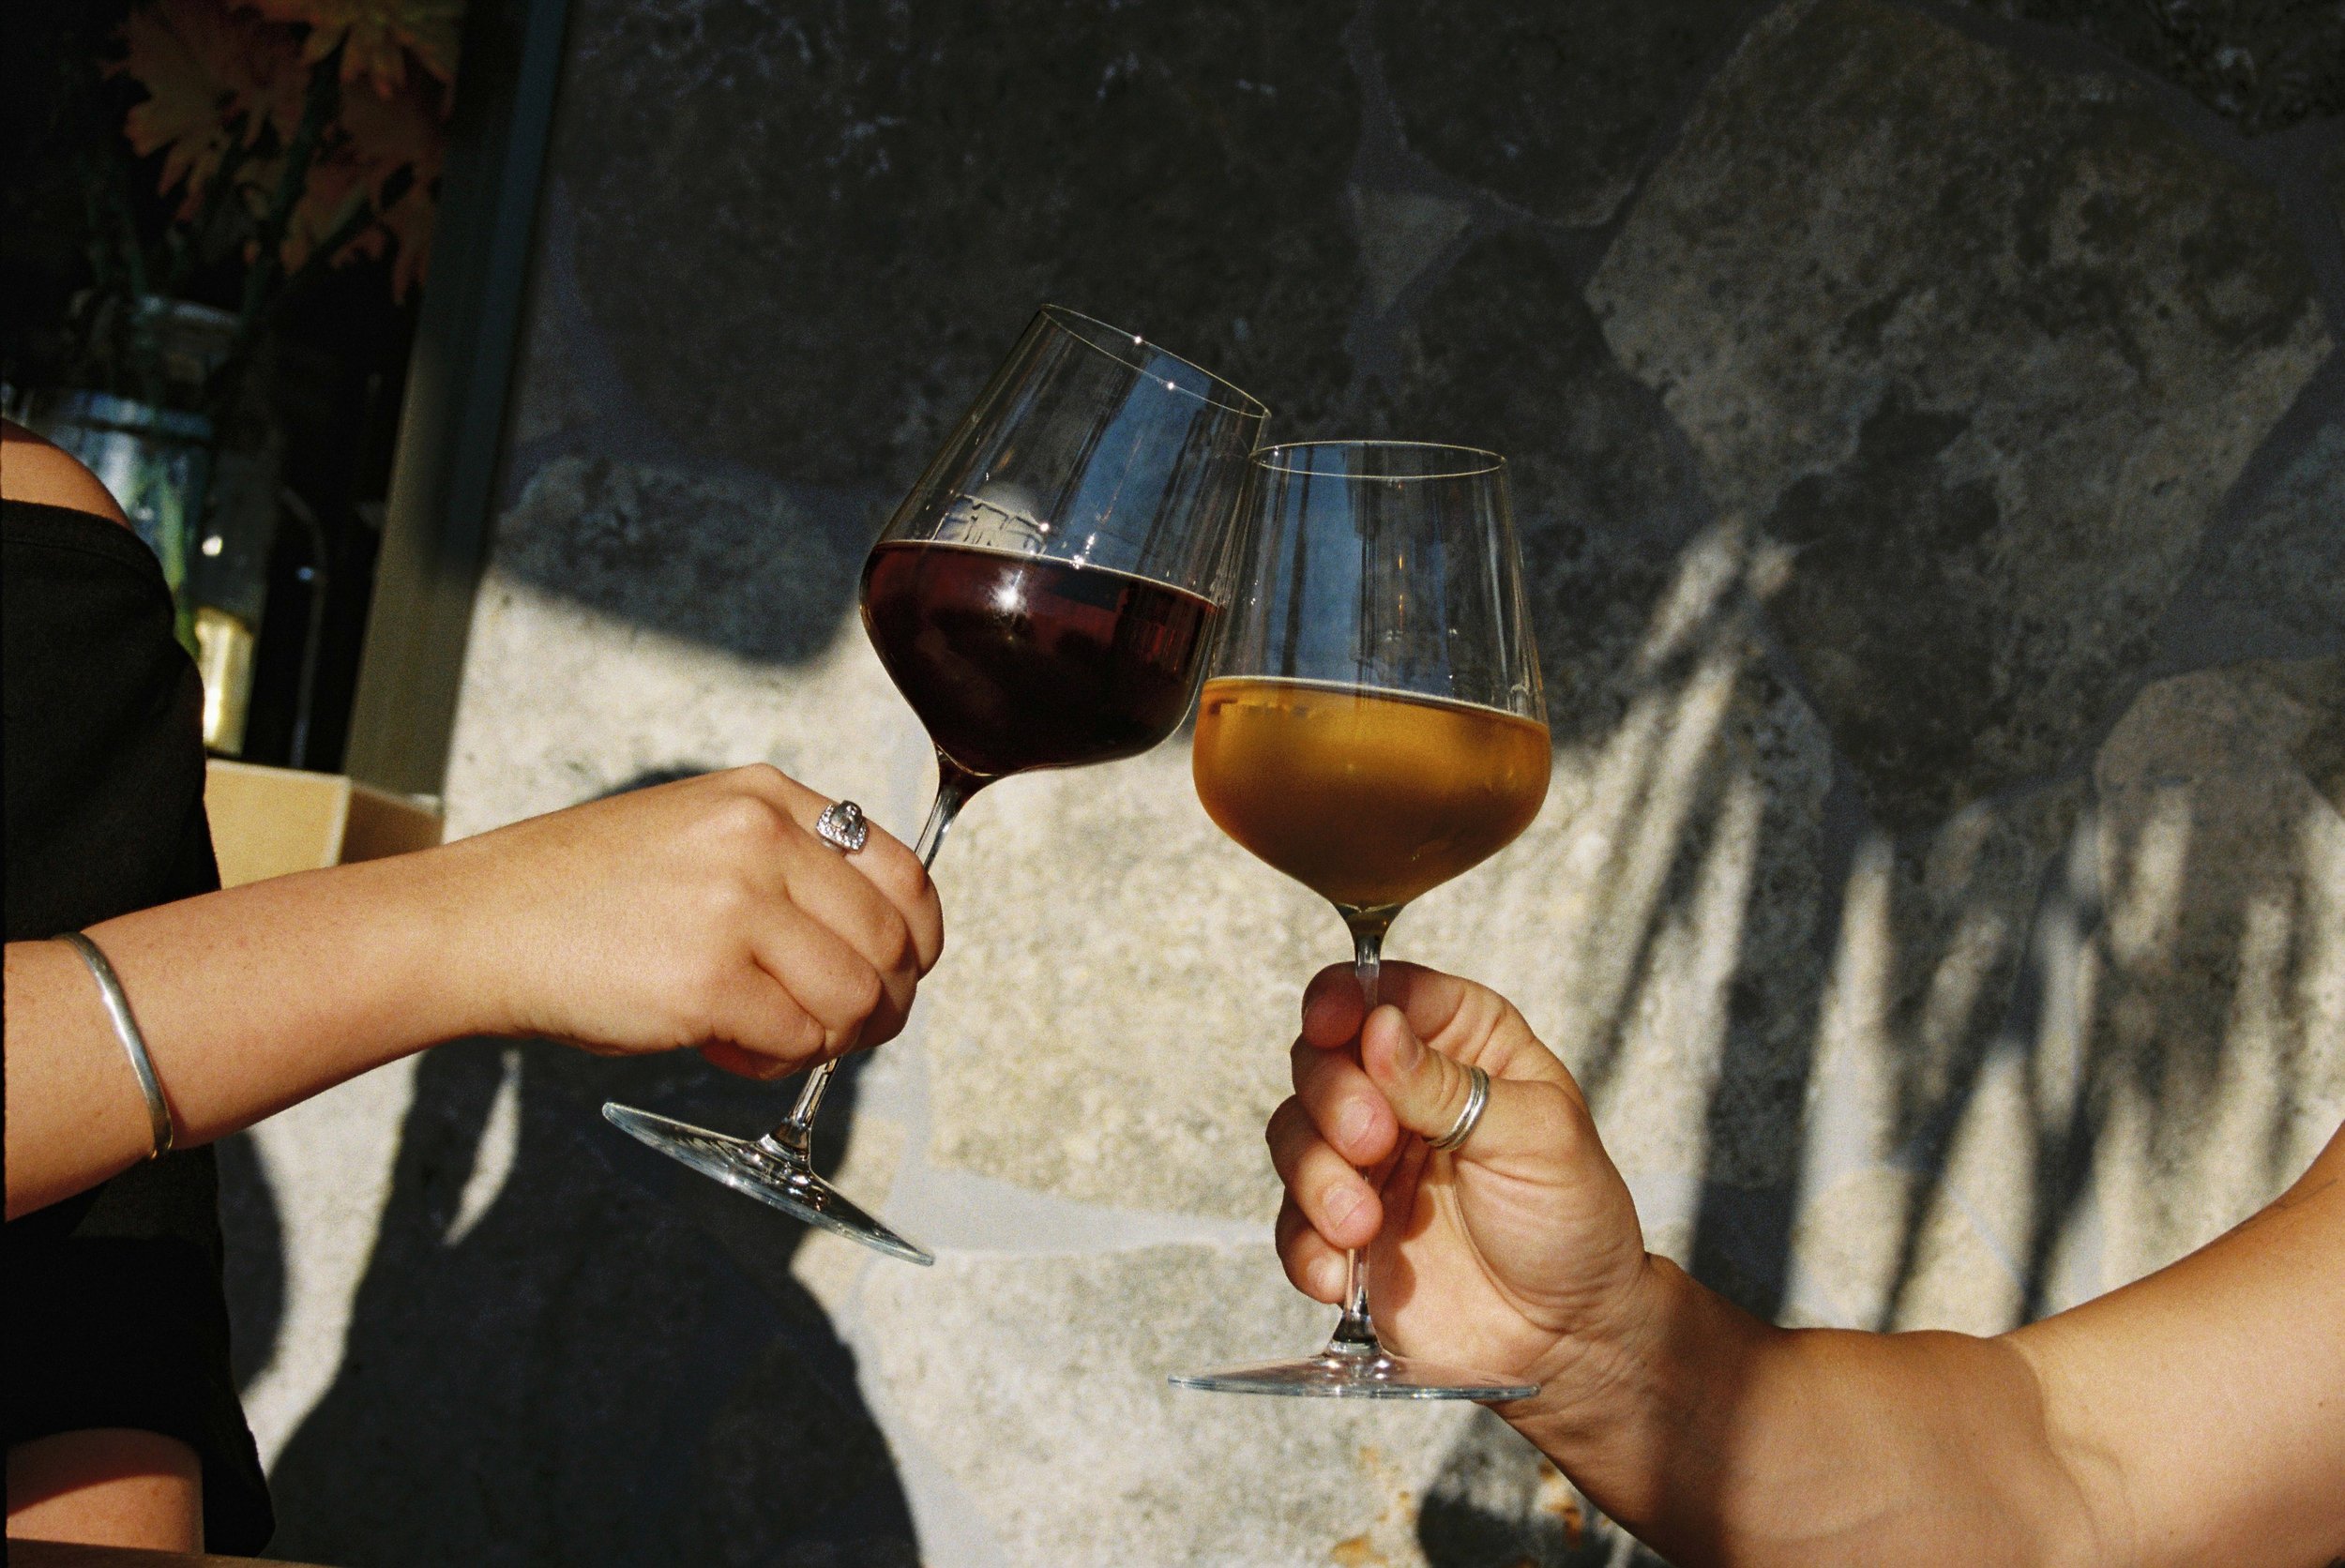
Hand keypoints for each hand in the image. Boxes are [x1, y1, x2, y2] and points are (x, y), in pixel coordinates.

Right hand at [420, 765, 942, 1079]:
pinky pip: (798, 1039)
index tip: (900, 974)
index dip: (918, 938)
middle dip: (883, 1003)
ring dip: (832, 1039)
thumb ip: (786, 868)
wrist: (480, 924)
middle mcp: (761, 838)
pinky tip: (727, 1049)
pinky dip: (776, 1063)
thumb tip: (875, 949)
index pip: (903, 870)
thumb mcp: (699, 836)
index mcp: (766, 797)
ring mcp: (736, 905)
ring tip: (774, 1039)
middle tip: (843, 1031)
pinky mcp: (708, 978)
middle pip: (892, 941)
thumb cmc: (584, 897)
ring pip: (856, 997)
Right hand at [1269, 962, 1651, 1391]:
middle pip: (1321, 1056)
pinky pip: (1289, 1222)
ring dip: (1316, 1176)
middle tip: (1371, 1142)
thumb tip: (1379, 1027)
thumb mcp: (1534, 1137)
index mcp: (1462, 1045)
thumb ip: (1450, 1084)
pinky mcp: (1341, 1231)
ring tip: (1362, 1224)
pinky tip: (1342, 1271)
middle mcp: (1403, 1093)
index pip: (1386, 993)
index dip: (1346, 999)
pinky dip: (1306, 1244)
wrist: (1567, 1341)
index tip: (1332, 1024)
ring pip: (1293, 1133)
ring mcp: (1366, 1162)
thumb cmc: (1573, 1223)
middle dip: (1333, 1097)